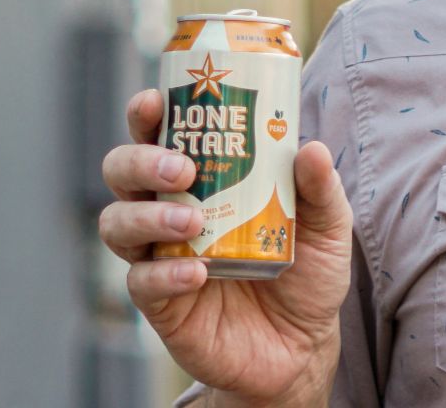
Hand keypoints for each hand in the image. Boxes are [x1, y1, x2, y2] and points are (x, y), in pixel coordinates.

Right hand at [100, 88, 351, 403]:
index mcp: (205, 179)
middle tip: (182, 168)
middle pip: (122, 172)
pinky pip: (141, 283)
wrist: (303, 346)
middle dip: (140, 160)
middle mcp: (171, 211)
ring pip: (117, 224)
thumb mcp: (328, 226)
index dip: (147, 114)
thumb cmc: (307, 272)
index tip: (154, 100)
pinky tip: (196, 272)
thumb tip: (311, 148)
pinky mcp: (161, 304)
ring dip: (147, 215)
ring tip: (191, 221)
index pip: (160, 136)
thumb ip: (321, 188)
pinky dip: (164, 274)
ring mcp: (160, 257)